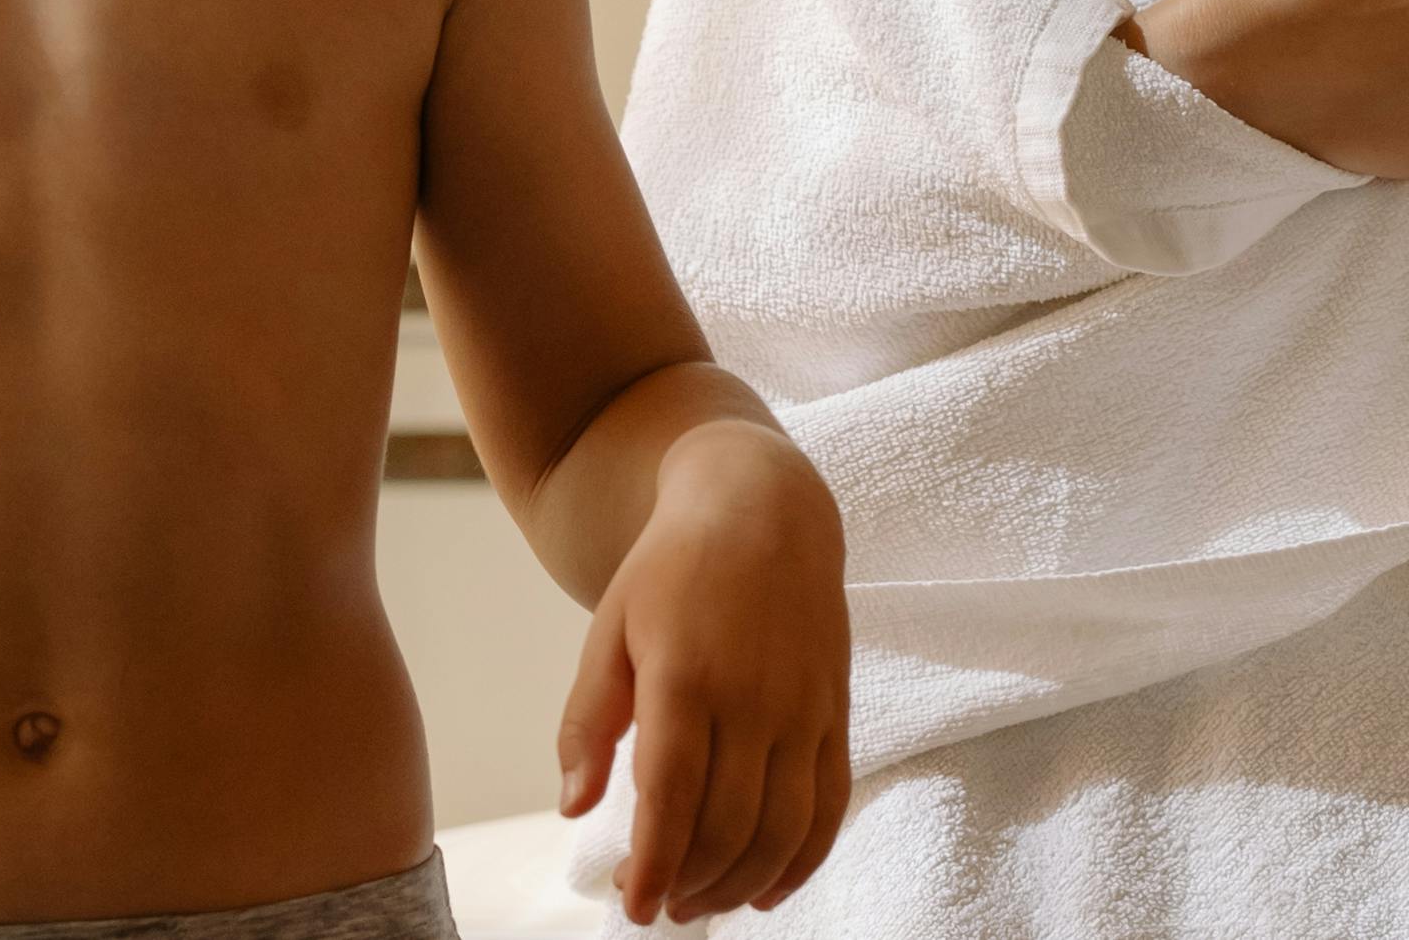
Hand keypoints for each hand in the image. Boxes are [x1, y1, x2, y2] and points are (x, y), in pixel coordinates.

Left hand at [558, 419, 851, 922]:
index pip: (672, 796)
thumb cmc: (671, 570)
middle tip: (658, 905)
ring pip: (783, 828)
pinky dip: (803, 861)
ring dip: (741, 883)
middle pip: (729, 825)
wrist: (764, 507)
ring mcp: (803, 706)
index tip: (633, 905)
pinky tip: (767, 891)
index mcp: (685, 674)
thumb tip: (573, 808)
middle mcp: (752, 696)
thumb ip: (589, 722)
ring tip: (700, 900)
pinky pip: (830, 805)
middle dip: (690, 882)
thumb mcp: (609, 630)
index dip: (654, 865)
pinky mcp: (836, 710)